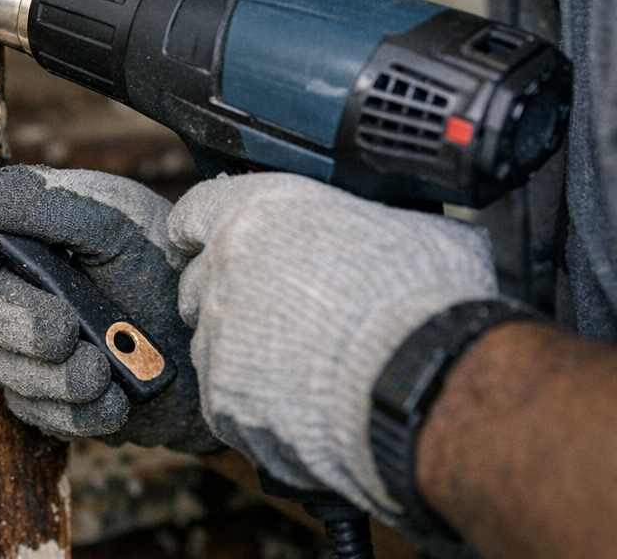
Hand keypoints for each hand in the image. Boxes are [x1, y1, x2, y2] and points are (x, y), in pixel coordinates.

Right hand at [0, 164, 220, 451]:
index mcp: (37, 236)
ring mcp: (35, 349)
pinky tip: (113, 401)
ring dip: (57, 376)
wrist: (210, 348)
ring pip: (7, 369)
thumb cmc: (164, 269)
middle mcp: (27, 289)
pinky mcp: (53, 401)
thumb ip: (55, 204)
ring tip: (105, 372)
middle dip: (23, 325)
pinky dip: (78, 412)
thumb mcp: (120, 222)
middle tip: (64, 332)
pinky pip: (40, 415)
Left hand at [169, 173, 497, 522]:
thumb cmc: (420, 297)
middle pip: (196, 282)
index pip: (195, 212)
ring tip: (296, 366)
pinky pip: (227, 401)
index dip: (202, 230)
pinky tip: (298, 406)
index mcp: (258, 211)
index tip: (208, 243)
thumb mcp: (402, 223)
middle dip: (225, 295)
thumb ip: (365, 220)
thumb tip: (388, 225)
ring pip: (210, 344)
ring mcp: (219, 337)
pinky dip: (253, 406)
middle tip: (274, 311)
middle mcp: (225, 268)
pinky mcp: (225, 400)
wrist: (422, 381)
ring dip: (241, 353)